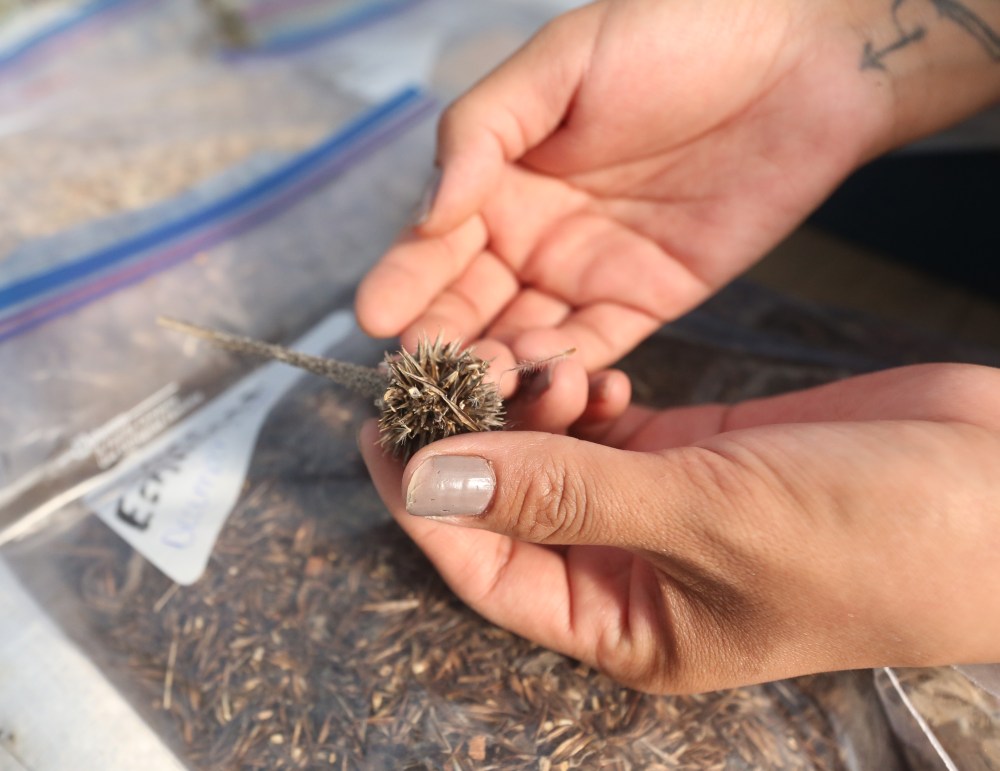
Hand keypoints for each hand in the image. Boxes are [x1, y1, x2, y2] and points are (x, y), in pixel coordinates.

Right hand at [357, 0, 897, 369]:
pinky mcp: (645, 302)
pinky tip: (541, 386)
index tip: (375, 316)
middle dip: (444, 340)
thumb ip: (481, 133)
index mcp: (499, 175)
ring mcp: (586, 272)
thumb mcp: (560, 63)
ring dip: (497, 368)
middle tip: (423, 378)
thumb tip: (427, 212)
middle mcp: (531, 233)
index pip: (436, 239)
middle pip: (470, 302)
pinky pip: (593, 349)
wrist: (801, 56)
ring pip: (524, 336)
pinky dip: (566, 374)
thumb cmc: (676, 33)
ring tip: (480, 391)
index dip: (405, 277)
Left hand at [360, 363, 999, 692]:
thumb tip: (433, 481)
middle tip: (454, 372)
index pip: (488, 570)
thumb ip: (566, 495)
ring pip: (552, 457)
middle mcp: (628, 571)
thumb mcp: (707, 517)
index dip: (425, 507)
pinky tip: (583, 368)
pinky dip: (579, 393)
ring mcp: (656, 505)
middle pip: (511, 508)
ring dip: (530, 410)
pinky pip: (601, 424)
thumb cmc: (873, 538)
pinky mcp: (688, 449)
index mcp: (625, 626)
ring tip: (541, 366)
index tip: (380, 435)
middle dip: (476, 444)